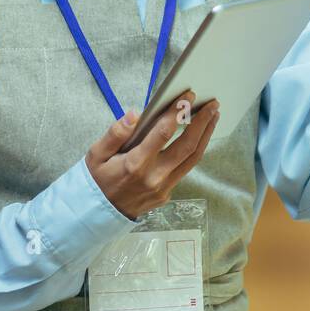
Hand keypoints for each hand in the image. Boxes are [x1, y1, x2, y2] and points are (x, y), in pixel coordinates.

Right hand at [85, 89, 219, 220]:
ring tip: (213, 116)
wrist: (97, 214)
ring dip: (205, 135)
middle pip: (187, 146)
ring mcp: (163, 188)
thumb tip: (134, 114)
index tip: (188, 96)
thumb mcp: (96, 154)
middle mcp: (154, 177)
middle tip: (212, 104)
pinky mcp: (167, 194)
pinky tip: (198, 137)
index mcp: (135, 164)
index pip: (163, 133)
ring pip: (192, 159)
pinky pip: (185, 169)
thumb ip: (115, 133)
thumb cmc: (97, 179)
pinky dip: (194, 150)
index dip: (177, 113)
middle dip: (202, 122)